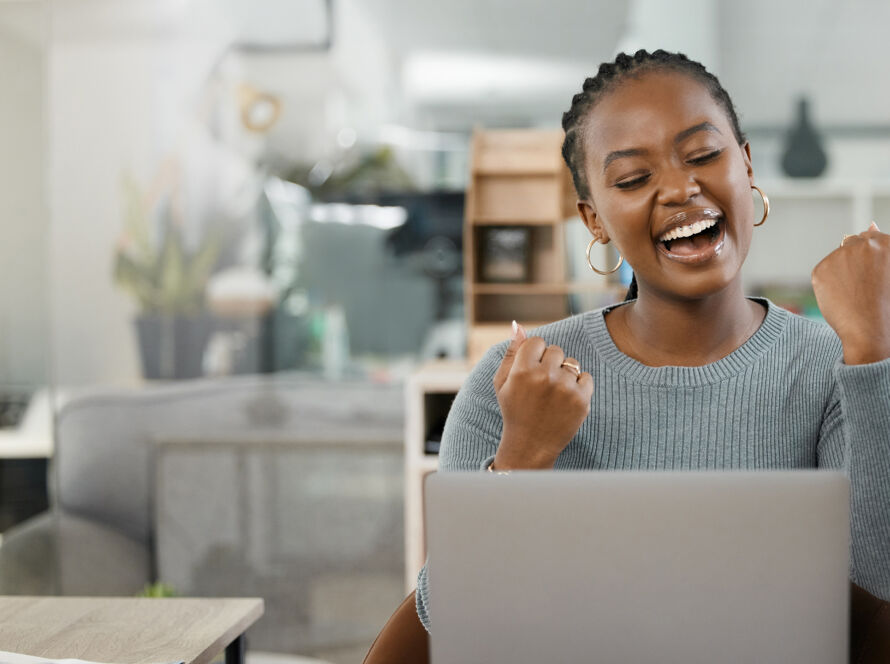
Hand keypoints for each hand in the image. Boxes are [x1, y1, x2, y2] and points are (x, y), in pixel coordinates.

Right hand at [490, 322, 593, 468]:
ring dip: (565, 374)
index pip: (538, 341)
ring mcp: (565, 388)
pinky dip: (579, 386)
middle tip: (541, 386)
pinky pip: (586, 377)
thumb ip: (511, 352)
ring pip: (572, 363)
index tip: (531, 372)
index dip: (535, 355)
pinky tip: (565, 401)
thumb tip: (517, 325)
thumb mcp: (503, 382)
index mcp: (522, 370)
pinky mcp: (581, 400)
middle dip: (550, 364)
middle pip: (556, 350)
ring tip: (553, 395)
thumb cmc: (514, 410)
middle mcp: (544, 376)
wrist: (530, 445)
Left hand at [812, 222, 889, 364]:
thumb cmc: (886, 305)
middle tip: (862, 285)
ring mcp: (840, 255)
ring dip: (842, 270)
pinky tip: (841, 297)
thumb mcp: (889, 271)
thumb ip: (883, 246)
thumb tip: (871, 224)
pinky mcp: (821, 269)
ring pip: (837, 258)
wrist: (870, 331)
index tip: (871, 274)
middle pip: (853, 243)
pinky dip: (829, 282)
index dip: (870, 258)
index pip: (872, 238)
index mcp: (887, 243)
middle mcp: (864, 244)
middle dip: (856, 260)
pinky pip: (824, 271)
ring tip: (854, 294)